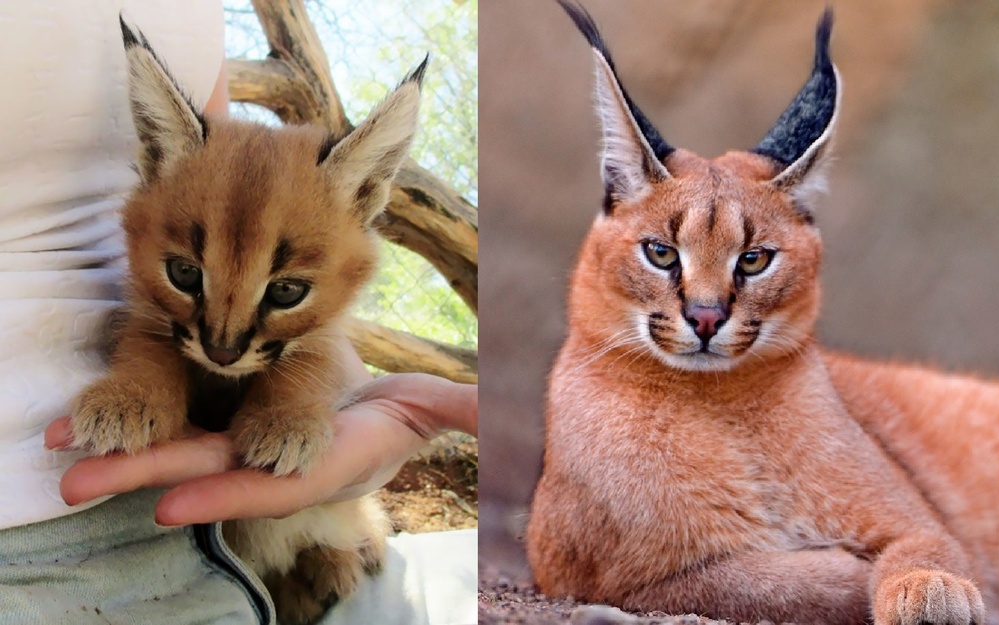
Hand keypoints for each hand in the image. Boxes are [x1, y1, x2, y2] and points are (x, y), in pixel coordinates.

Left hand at [44, 372, 476, 525]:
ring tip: (66, 465)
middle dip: (148, 478)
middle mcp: (289, 464)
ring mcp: (262, 452)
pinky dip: (145, 438)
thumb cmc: (425, 411)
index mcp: (335, 459)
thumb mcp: (447, 409)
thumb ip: (467, 412)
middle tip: (77, 482)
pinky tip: (98, 436)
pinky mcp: (244, 432)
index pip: (278, 482)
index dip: (228, 491)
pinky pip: (191, 436)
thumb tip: (494, 414)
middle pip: (213, 473)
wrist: (399, 415)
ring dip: (129, 461)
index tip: (173, 503)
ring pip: (189, 455)